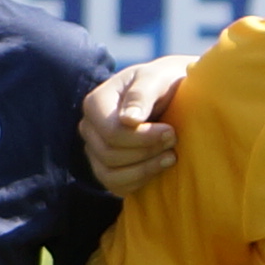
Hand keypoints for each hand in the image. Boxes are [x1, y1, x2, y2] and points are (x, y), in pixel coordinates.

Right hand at [77, 50, 191, 192]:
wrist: (173, 93)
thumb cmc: (164, 82)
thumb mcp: (156, 78)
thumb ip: (142, 94)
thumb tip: (128, 120)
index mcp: (95, 103)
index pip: (110, 132)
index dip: (142, 137)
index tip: (171, 131)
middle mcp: (89, 128)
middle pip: (109, 154)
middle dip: (146, 151)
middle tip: (174, 140)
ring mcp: (95, 150)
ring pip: (109, 174)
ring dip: (145, 169)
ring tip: (171, 157)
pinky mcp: (107, 167)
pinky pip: (116, 186)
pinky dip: (140, 181)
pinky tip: (160, 166)